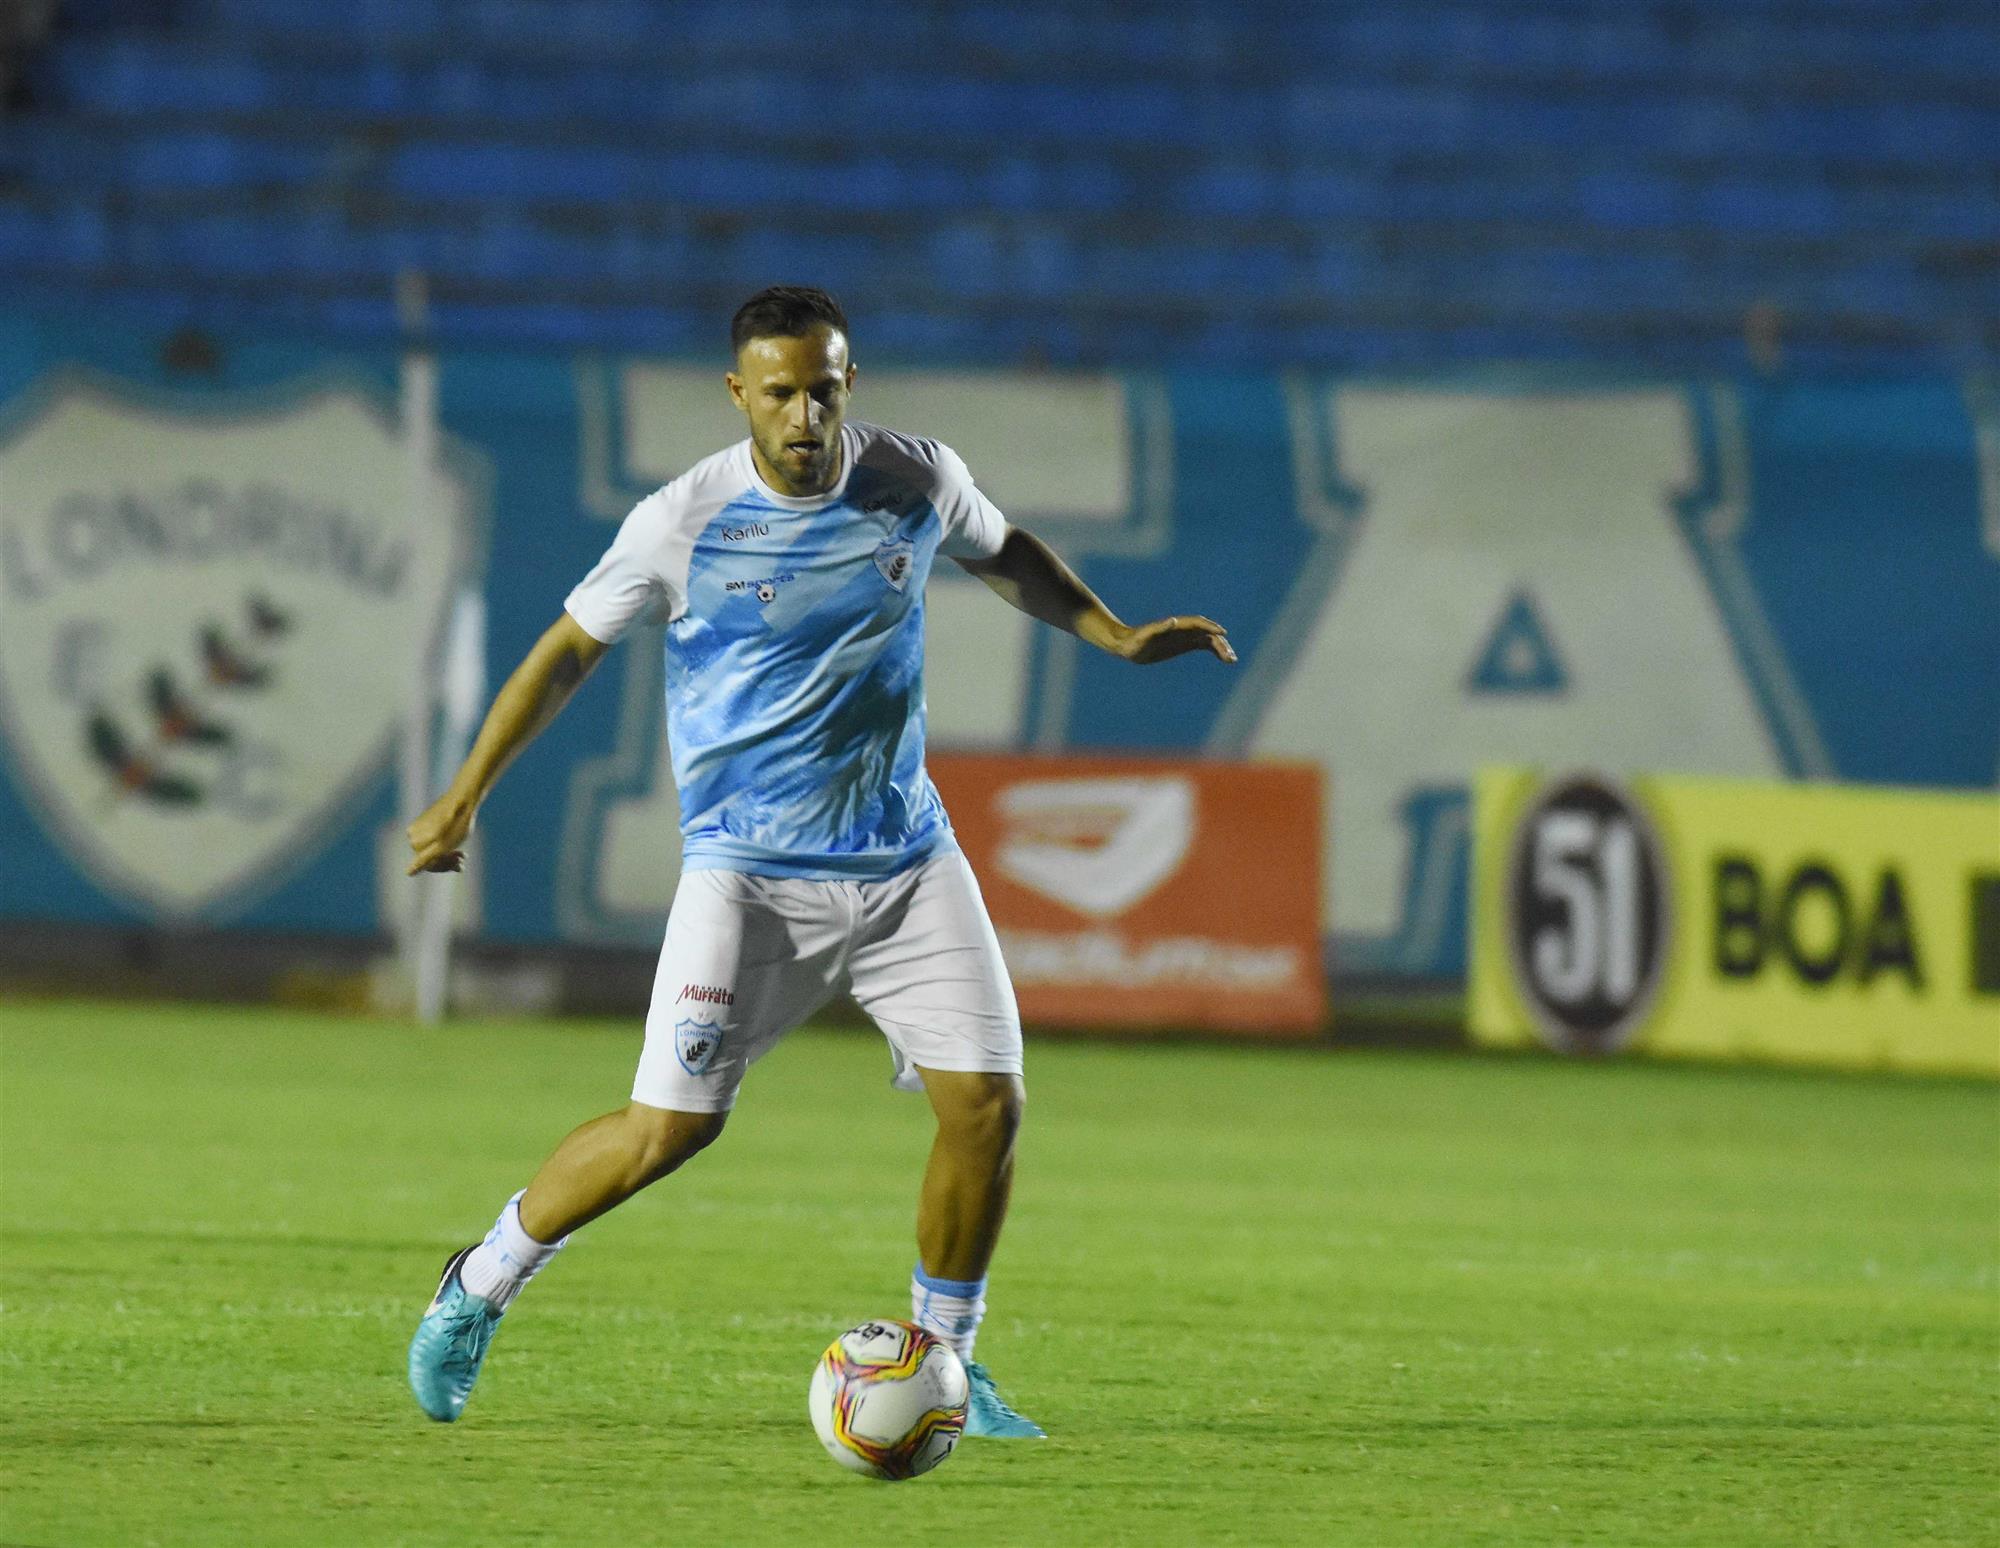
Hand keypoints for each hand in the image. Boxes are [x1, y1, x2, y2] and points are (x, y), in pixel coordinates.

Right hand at [407, 791, 475, 874]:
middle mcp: (413, 834)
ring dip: (449, 855)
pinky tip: (460, 850)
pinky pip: (435, 839)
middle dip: (447, 861)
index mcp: (414, 841)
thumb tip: (407, 873)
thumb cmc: (455, 825)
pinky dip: (448, 845)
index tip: (459, 866)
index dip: (443, 867)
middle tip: (463, 860)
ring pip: (434, 848)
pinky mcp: (429, 822)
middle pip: (430, 856)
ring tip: (463, 856)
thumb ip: (423, 861)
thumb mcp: (441, 847)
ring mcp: (421, 828)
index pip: (427, 864)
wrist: (464, 800)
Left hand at [1112, 615, 1236, 665]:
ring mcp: (1185, 637)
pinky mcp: (1184, 645)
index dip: (1211, 627)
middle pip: (1207, 633)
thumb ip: (1159, 628)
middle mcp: (1183, 629)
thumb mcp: (1145, 636)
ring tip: (1232, 660)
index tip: (1223, 634)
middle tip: (1230, 657)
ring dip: (1221, 648)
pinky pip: (1204, 645)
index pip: (1198, 623)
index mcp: (1176, 625)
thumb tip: (1173, 621)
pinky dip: (1215, 650)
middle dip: (1220, 643)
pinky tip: (1224, 659)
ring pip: (1209, 639)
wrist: (1128, 646)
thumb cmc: (1135, 641)